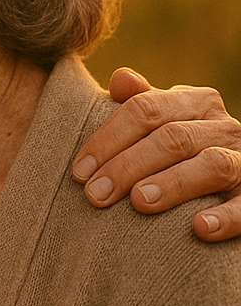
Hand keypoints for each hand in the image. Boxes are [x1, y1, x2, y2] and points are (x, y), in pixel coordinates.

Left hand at [72, 68, 240, 240]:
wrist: (237, 176)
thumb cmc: (184, 148)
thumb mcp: (165, 119)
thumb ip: (141, 101)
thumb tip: (119, 77)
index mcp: (196, 102)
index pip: (145, 109)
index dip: (108, 138)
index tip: (79, 171)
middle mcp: (224, 127)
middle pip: (172, 138)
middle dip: (127, 166)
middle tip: (96, 194)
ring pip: (211, 165)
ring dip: (172, 183)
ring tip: (139, 202)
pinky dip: (225, 217)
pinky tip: (198, 228)